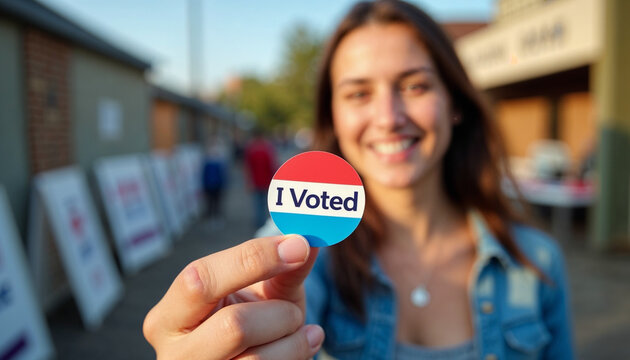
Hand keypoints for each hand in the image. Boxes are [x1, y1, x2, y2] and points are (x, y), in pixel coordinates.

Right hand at [143, 235, 323, 359]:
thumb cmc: (255, 318)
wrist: (254, 356)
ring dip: (292, 340)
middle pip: (232, 326)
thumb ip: (284, 265)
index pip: (201, 279)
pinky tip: (304, 344)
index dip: (253, 259)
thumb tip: (308, 236)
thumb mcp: (265, 289)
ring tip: (299, 331)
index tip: (297, 246)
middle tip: (295, 311)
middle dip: (277, 313)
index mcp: (169, 315)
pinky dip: (297, 354)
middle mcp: (174, 353)